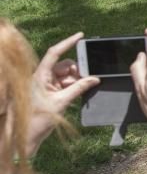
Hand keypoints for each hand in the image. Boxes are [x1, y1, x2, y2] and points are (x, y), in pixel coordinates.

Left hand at [28, 32, 99, 153]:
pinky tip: (81, 90)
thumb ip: (78, 89)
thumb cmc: (36, 120)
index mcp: (39, 76)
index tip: (80, 36)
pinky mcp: (48, 93)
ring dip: (76, 80)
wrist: (25, 137)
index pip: (54, 54)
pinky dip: (73, 86)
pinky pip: (64, 84)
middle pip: (64, 65)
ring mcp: (45, 85)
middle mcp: (41, 77)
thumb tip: (94, 79)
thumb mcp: (60, 103)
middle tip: (89, 77)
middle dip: (77, 70)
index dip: (67, 43)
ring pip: (65, 75)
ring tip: (85, 87)